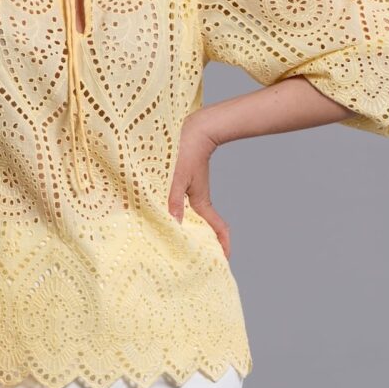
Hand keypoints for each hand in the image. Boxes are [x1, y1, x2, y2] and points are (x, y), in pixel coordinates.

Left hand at [167, 109, 229, 260]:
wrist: (192, 127)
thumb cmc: (186, 149)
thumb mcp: (177, 176)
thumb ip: (174, 199)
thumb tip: (174, 223)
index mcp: (201, 201)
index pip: (218, 228)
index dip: (224, 245)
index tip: (225, 259)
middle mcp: (197, 199)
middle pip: (205, 227)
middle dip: (205, 244)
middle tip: (197, 259)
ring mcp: (191, 191)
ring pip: (191, 216)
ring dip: (188, 230)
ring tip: (177, 243)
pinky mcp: (183, 184)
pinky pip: (180, 205)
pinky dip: (176, 214)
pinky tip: (163, 216)